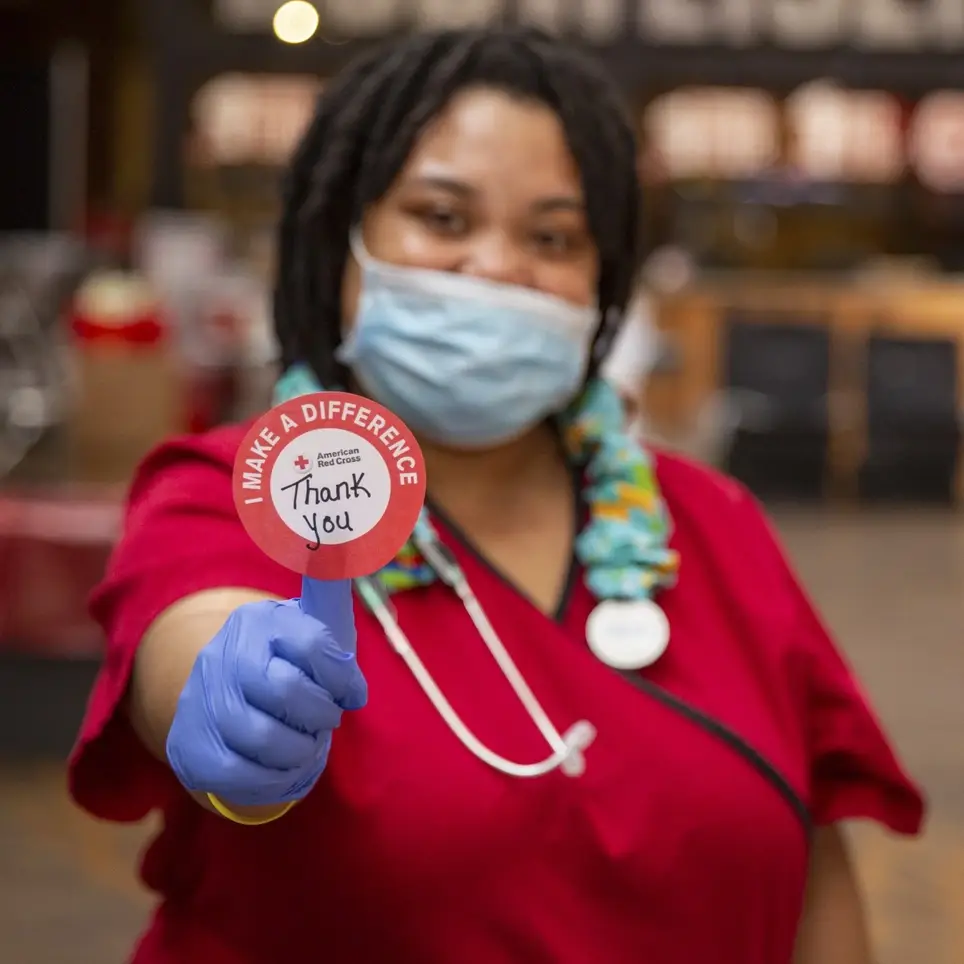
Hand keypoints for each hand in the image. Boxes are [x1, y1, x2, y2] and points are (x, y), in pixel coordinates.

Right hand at [166, 579, 365, 807]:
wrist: (231, 699)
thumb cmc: (291, 659)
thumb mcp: (315, 621)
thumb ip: (330, 580)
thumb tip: (340, 533)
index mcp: (259, 620)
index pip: (313, 644)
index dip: (342, 676)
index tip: (354, 692)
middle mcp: (222, 654)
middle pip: (288, 693)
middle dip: (321, 714)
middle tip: (326, 719)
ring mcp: (200, 702)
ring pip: (265, 738)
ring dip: (302, 750)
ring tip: (308, 743)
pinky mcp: (189, 748)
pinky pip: (240, 776)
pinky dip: (276, 780)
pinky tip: (287, 766)